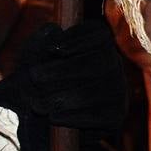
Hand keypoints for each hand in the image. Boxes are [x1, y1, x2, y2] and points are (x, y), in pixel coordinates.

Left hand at [0, 19, 128, 150]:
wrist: (36, 119)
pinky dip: (73, 117)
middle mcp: (113, 65)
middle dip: (64, 70)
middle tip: (34, 77)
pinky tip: (54, 118)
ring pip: (98, 92)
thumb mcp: (33, 57)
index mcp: (96, 44)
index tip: (53, 49)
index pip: (99, 34)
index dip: (79, 39)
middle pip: (100, 62)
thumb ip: (40, 41)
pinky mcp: (114, 117)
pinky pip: (99, 116)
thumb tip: (53, 31)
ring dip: (63, 98)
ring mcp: (118, 91)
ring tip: (37, 104)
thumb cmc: (35, 81)